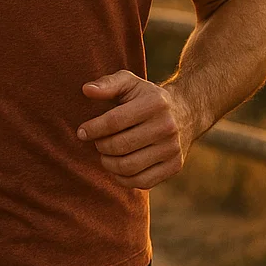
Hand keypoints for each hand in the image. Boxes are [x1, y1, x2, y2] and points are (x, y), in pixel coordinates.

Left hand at [78, 71, 198, 188]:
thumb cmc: (146, 98)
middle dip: (101, 146)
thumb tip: (87, 90)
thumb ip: (107, 84)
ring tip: (105, 155)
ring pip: (129, 167)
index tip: (81, 132)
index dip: (93, 129)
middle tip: (97, 143)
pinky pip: (142, 182)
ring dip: (108, 163)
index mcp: (154, 103)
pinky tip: (117, 168)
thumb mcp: (129, 83)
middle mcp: (167, 126)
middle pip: (120, 146)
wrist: (184, 113)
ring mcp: (172, 148)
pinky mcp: (175, 166)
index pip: (114, 121)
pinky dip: (123, 179)